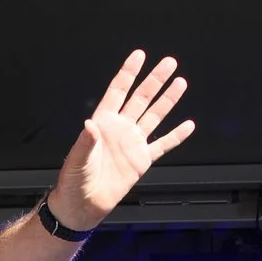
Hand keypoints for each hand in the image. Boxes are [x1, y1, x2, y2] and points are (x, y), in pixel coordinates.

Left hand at [46, 50, 195, 230]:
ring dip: (167, 100)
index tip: (139, 55)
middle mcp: (120, 129)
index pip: (118, 92)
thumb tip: (90, 125)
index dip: (128, 73)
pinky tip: (188, 125)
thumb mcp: (77, 160)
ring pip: (154, 116)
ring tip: (180, 83)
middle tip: (169, 62)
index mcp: (102, 123)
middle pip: (141, 98)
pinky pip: (162, 145)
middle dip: (155, 80)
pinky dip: (176, 136)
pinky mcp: (141, 161)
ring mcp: (132, 143)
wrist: (83, 204)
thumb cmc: (73, 181)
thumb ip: (86, 142)